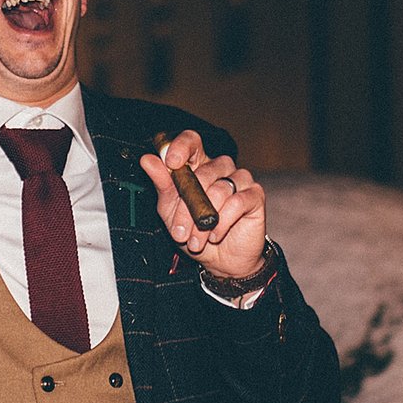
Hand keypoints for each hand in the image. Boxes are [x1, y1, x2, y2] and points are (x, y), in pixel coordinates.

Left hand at [137, 129, 267, 282]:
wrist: (221, 261)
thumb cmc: (196, 232)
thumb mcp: (171, 211)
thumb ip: (162, 184)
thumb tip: (147, 160)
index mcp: (198, 166)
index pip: (192, 141)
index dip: (181, 147)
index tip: (172, 163)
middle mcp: (220, 168)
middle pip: (202, 173)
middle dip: (187, 207)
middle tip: (180, 231)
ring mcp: (240, 179)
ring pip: (218, 190)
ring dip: (203, 221)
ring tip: (196, 240)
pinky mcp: (254, 194)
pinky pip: (236, 202)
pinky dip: (222, 223)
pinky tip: (215, 235)